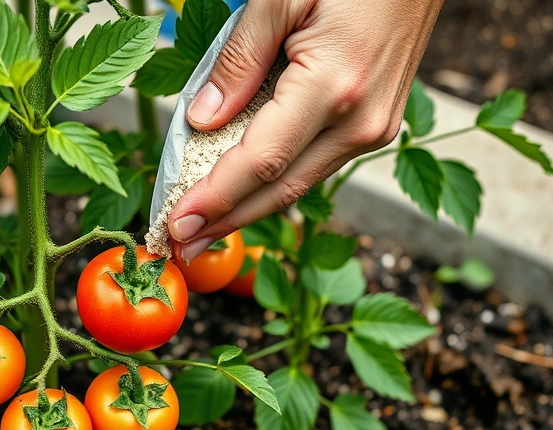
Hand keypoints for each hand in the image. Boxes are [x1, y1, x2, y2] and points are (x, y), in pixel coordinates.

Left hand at [168, 0, 443, 260]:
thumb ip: (239, 59)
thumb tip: (202, 120)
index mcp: (335, 87)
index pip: (261, 161)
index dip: (216, 198)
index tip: (175, 223)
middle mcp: (361, 121)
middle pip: (279, 189)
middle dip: (225, 223)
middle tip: (179, 247)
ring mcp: (375, 128)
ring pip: (298, 185)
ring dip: (247, 212)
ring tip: (202, 232)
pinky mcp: (377, 127)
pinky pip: (315, 167)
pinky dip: (274, 186)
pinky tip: (242, 198)